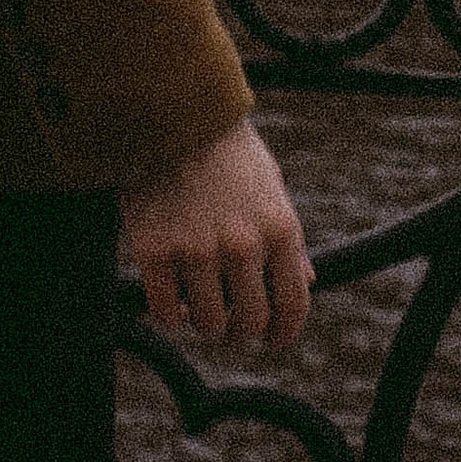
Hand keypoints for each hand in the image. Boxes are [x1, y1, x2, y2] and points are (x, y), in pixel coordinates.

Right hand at [121, 119, 313, 354]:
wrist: (174, 120)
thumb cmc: (228, 154)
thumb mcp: (272, 190)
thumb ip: (289, 240)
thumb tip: (306, 281)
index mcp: (280, 229)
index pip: (293, 303)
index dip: (284, 332)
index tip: (273, 341)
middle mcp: (243, 246)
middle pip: (250, 322)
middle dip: (243, 331)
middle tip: (232, 325)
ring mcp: (198, 251)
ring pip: (208, 323)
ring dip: (205, 323)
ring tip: (200, 305)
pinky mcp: (155, 252)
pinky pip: (166, 312)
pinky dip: (170, 316)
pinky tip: (173, 300)